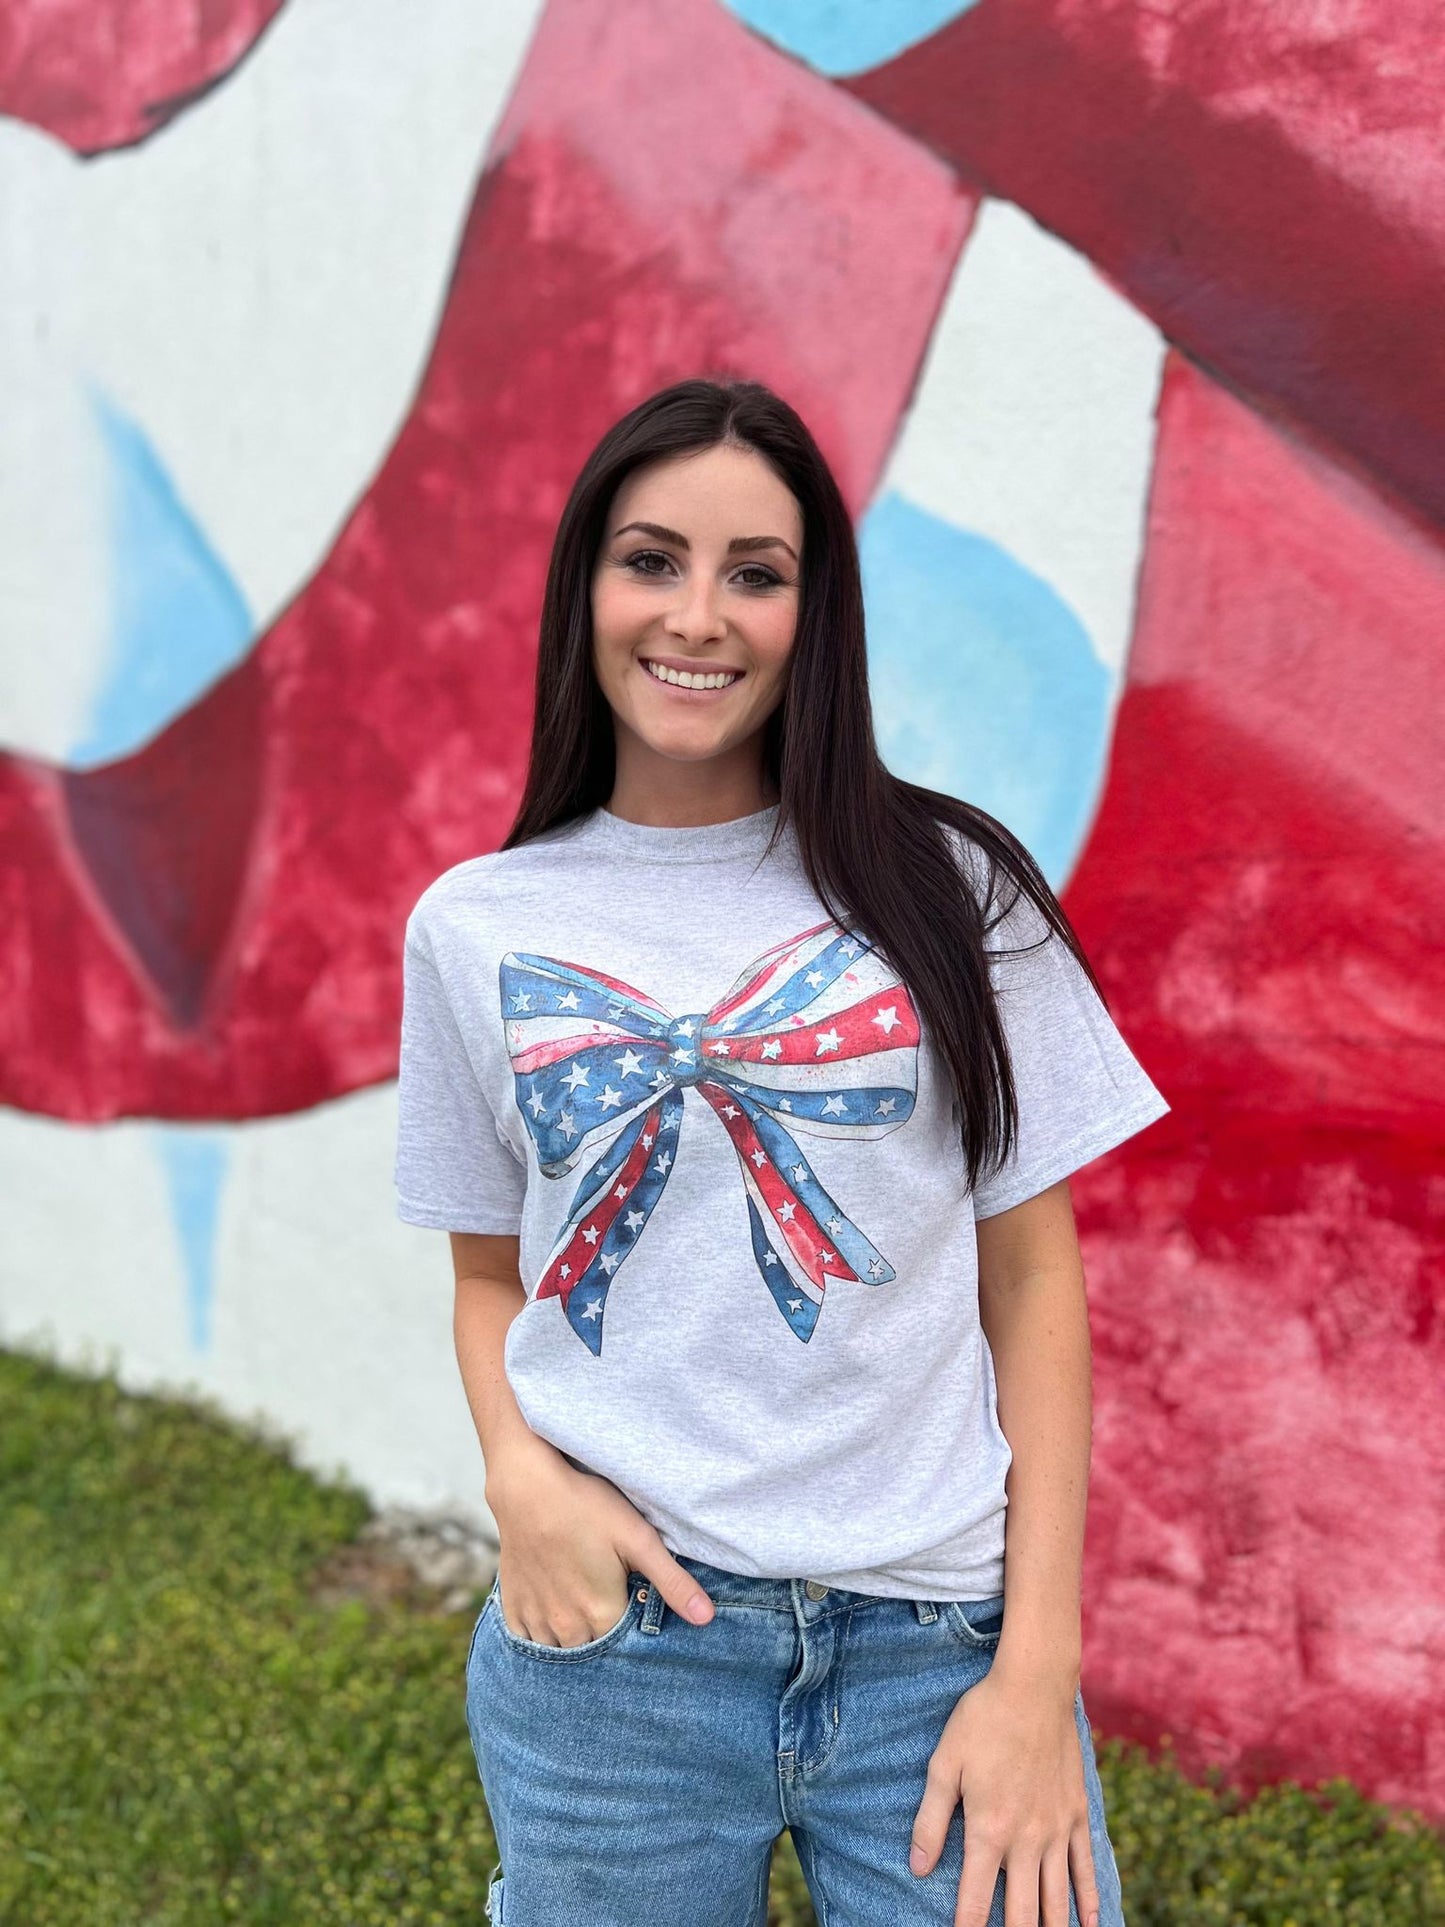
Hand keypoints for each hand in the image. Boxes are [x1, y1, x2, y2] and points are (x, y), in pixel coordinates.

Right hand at [485, 1430, 714, 1647]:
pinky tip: (552, 1612)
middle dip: (604, 1637)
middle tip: (607, 1601)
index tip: (633, 1605)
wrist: (527, 1486)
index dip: (634, 1631)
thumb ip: (673, 1582)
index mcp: (601, 1616)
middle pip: (593, 1651)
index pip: (626, 1648)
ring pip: (560, 1650)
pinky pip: (527, 1641)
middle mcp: (566, 1628)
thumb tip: (706, 1618)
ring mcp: (536, 1619)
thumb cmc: (586, 1506)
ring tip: (582, 1607)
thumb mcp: (638, 1539)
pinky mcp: (513, 1606)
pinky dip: (541, 1634)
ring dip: (573, 1639)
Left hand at [909, 1663, 1098, 1926]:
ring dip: (1050, 1926)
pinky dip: (1089, 1901)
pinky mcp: (1078, 1815)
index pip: (974, 1899)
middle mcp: (1026, 1839)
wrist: (1033, 1687)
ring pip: (1056, 1898)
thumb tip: (917, 1867)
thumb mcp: (944, 1764)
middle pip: (1021, 1911)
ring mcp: (1057, 1829)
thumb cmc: (982, 1721)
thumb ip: (930, 1819)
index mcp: (989, 1829)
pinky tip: (1090, 1924)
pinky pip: (1085, 1867)